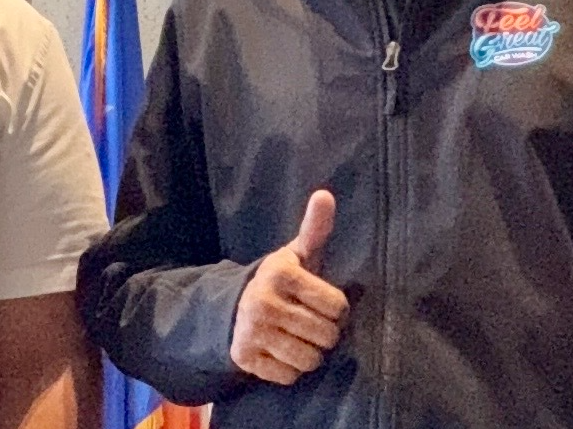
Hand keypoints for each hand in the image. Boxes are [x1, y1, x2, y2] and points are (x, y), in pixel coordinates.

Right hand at [229, 190, 348, 385]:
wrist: (235, 309)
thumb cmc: (282, 281)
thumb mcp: (298, 254)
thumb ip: (315, 228)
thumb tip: (325, 194)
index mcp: (281, 274)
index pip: (337, 306)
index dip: (336, 308)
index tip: (322, 302)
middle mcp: (263, 302)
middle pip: (326, 336)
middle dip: (325, 334)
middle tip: (311, 323)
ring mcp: (252, 332)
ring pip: (309, 360)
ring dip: (310, 354)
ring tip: (299, 338)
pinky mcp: (245, 358)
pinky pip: (289, 377)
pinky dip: (291, 370)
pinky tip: (281, 352)